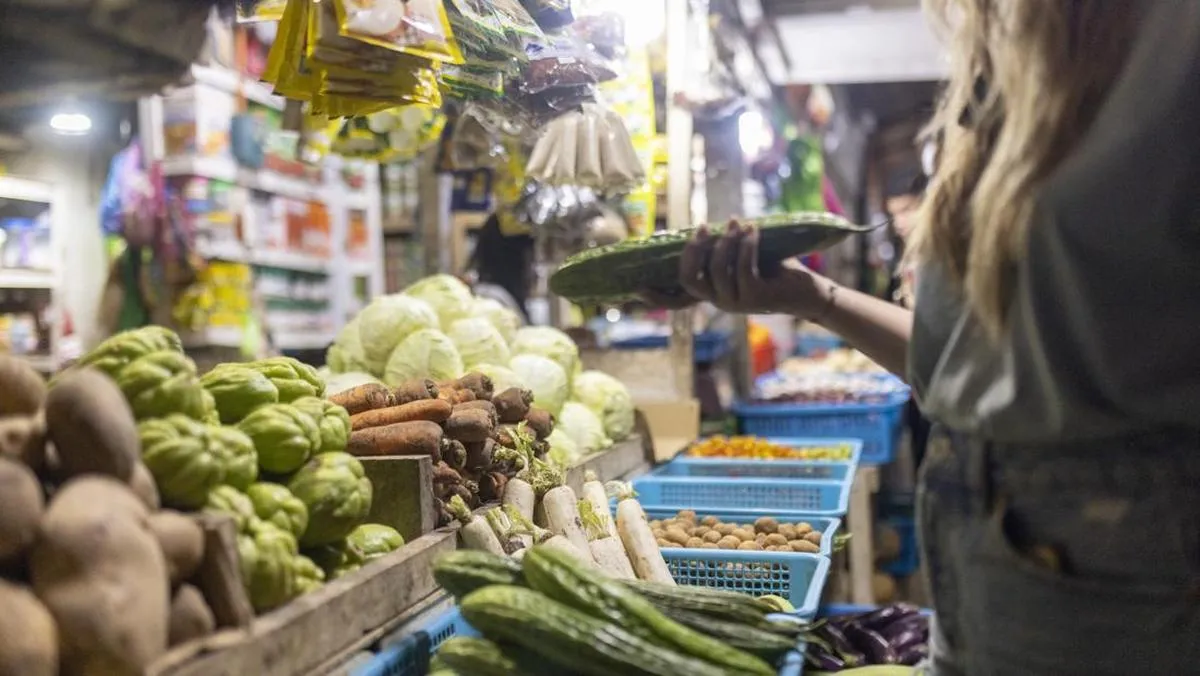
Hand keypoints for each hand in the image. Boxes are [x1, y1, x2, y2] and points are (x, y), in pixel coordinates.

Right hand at [644, 220, 833, 317]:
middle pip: (689, 279)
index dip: (656, 297)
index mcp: (711, 294)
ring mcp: (735, 303)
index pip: (677, 301)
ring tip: (736, 222)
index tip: (636, 286)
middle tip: (702, 227)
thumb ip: (722, 251)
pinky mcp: (755, 297)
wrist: (806, 292)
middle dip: (693, 251)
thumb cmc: (773, 270)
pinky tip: (752, 230)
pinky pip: (743, 268)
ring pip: (717, 269)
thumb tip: (704, 227)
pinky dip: (745, 245)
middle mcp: (718, 302)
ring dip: (726, 242)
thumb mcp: (741, 259)